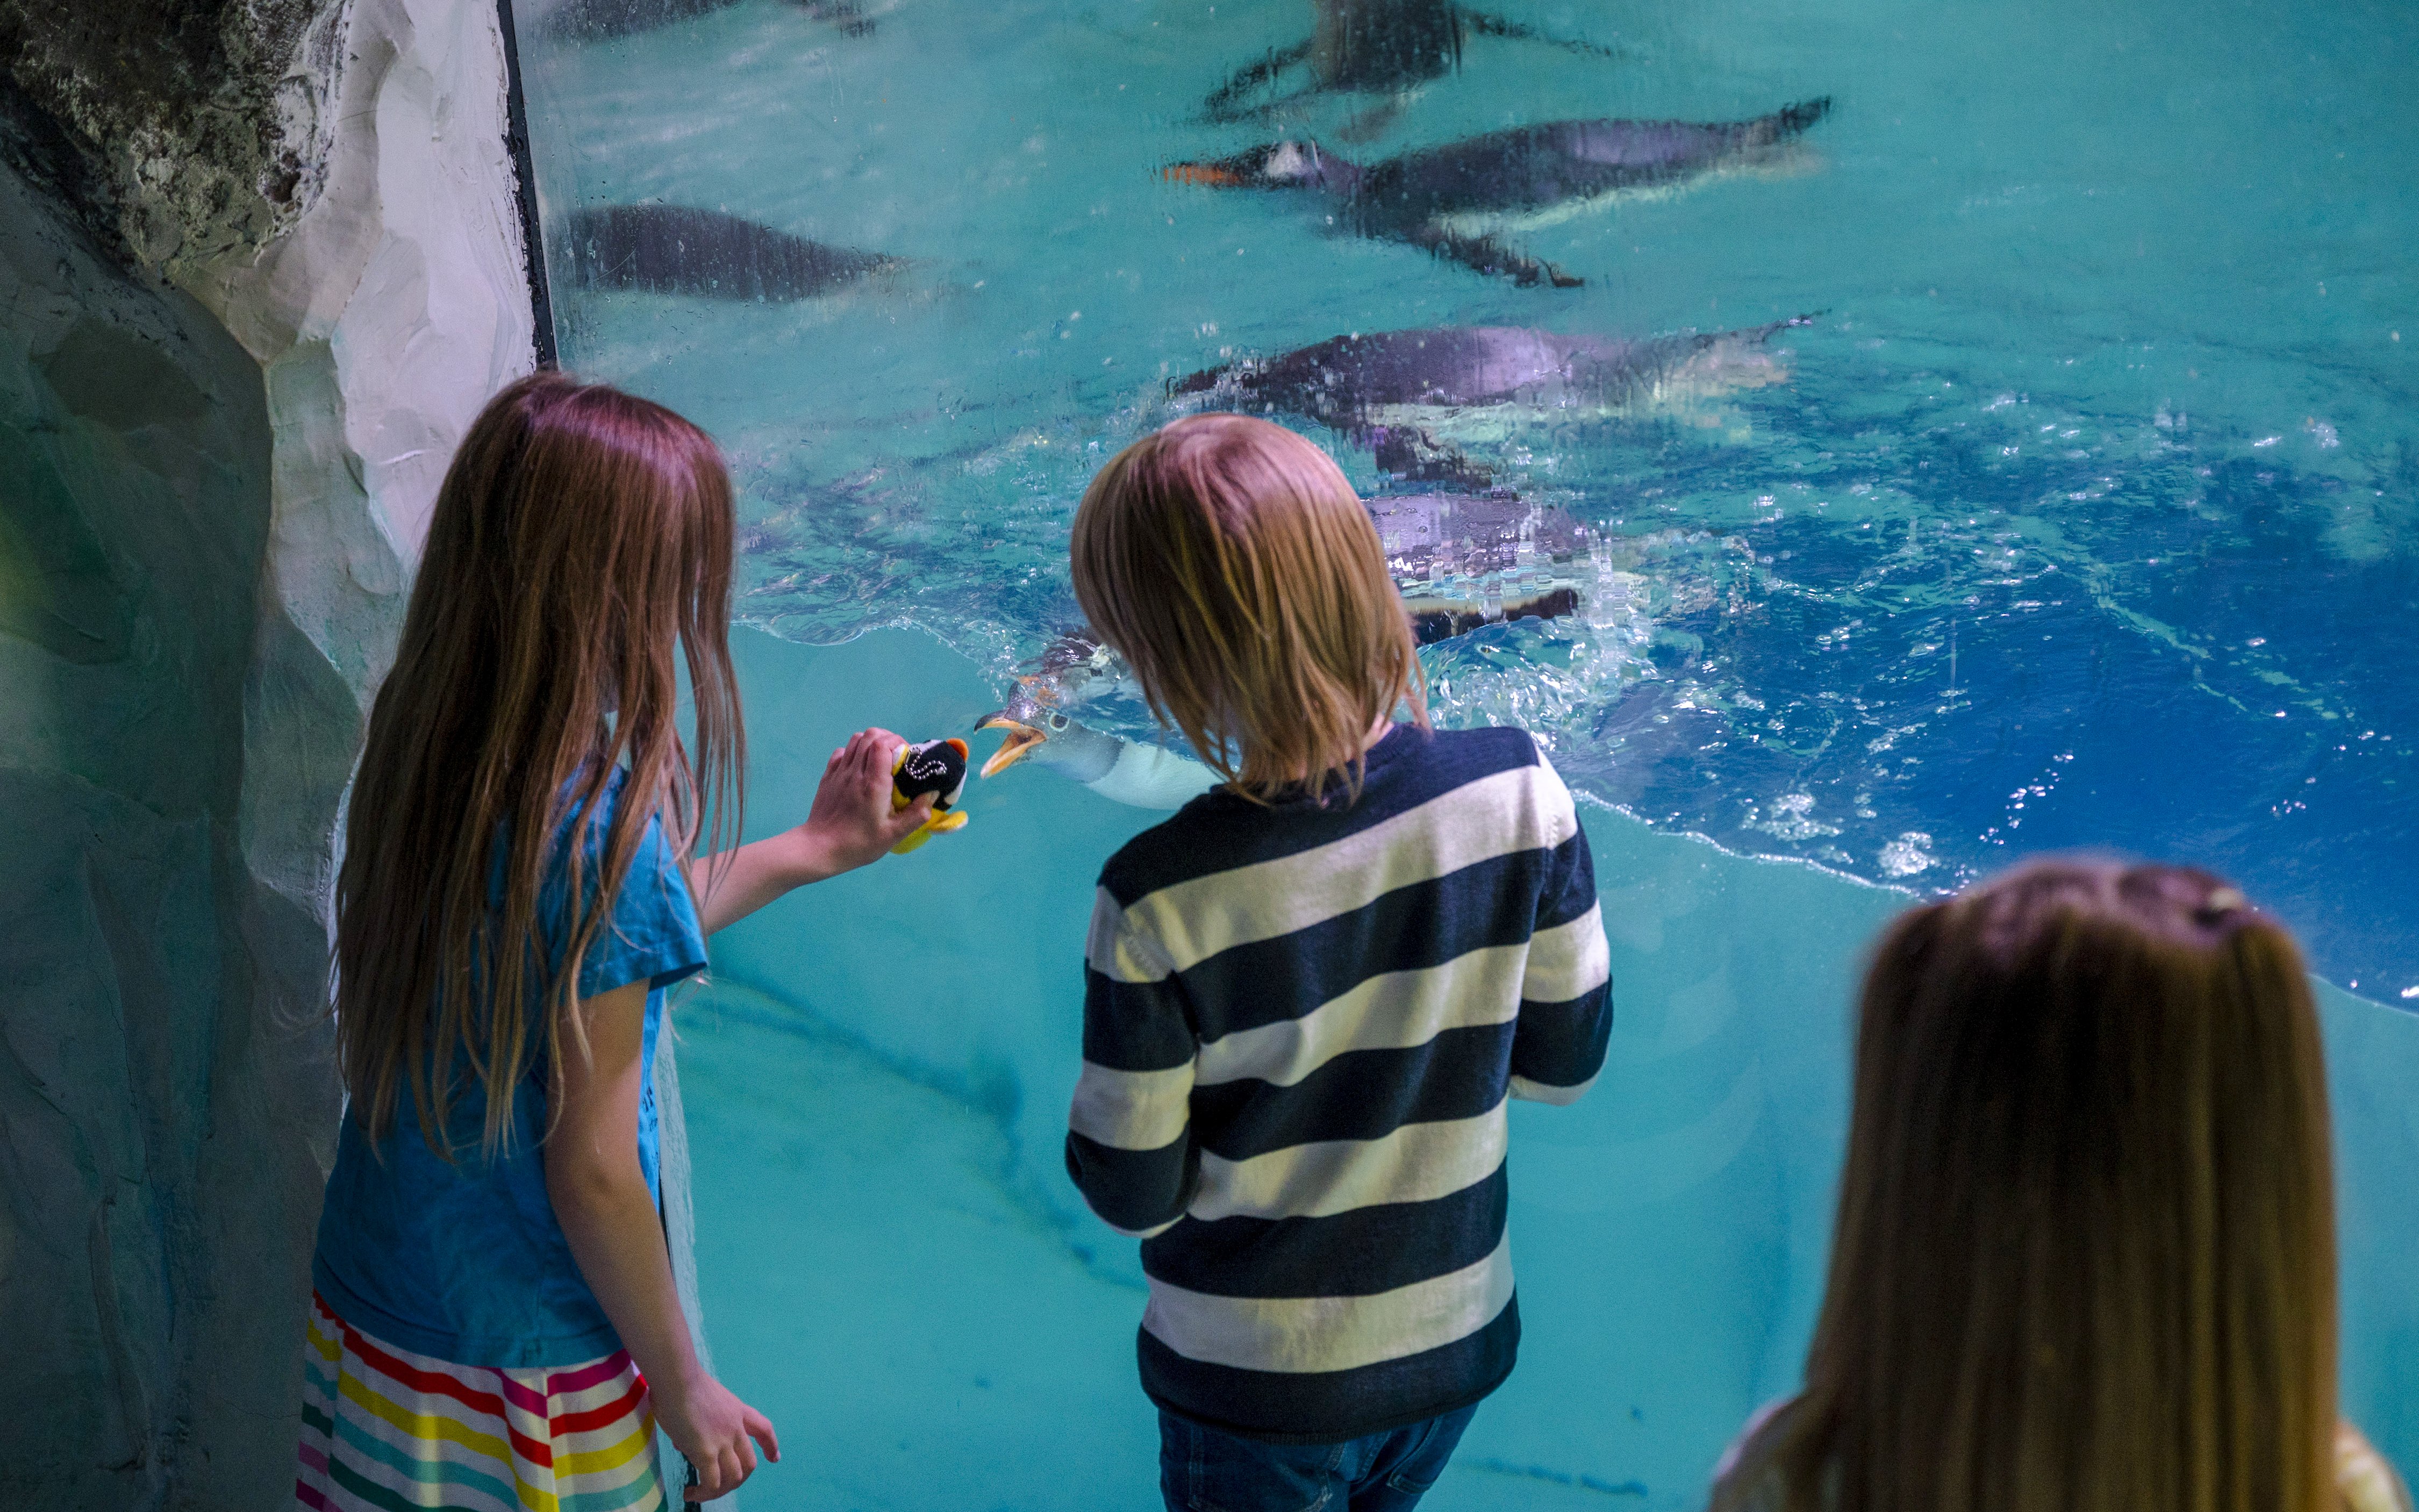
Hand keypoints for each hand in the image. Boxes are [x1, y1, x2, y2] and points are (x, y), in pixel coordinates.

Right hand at [652, 1370, 777, 1500]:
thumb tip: (683, 1441)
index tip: (775, 1458)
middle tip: (723, 1486)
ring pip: (735, 1477)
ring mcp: (723, 1441)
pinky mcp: (706, 1452)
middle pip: (750, 1463)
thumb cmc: (681, 1383)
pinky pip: (712, 1483)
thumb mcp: (701, 1401)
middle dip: (739, 1479)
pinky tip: (690, 1493)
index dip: (771, 1446)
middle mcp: (735, 1428)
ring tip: (701, 1493)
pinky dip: (703, 1493)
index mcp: (737, 1411)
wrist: (677, 1378)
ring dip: (720, 1491)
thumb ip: (699, 1421)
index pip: (764, 1429)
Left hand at [795, 727, 935, 879]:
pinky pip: (841, 753)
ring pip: (855, 740)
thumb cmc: (859, 843)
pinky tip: (859, 768)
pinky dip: (853, 753)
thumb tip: (932, 793)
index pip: (882, 743)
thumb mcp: (894, 835)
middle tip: (896, 756)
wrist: (819, 848)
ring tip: (880, 759)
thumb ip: (916, 814)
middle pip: (869, 735)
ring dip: (871, 743)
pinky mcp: (827, 777)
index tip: (907, 755)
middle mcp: (855, 772)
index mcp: (873, 783)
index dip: (897, 741)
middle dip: (887, 738)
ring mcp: (839, 773)